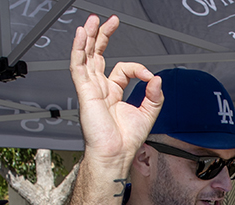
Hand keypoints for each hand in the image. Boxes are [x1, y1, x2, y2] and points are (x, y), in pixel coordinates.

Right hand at [70, 15, 162, 166]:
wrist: (115, 154)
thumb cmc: (126, 141)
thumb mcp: (148, 114)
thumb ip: (154, 95)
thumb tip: (157, 79)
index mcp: (113, 93)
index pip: (122, 69)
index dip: (137, 68)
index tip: (149, 76)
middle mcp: (100, 89)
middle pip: (97, 55)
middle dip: (101, 37)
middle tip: (107, 21)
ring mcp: (90, 89)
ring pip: (85, 56)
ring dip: (87, 37)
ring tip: (92, 21)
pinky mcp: (84, 91)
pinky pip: (77, 66)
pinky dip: (77, 49)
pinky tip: (80, 35)